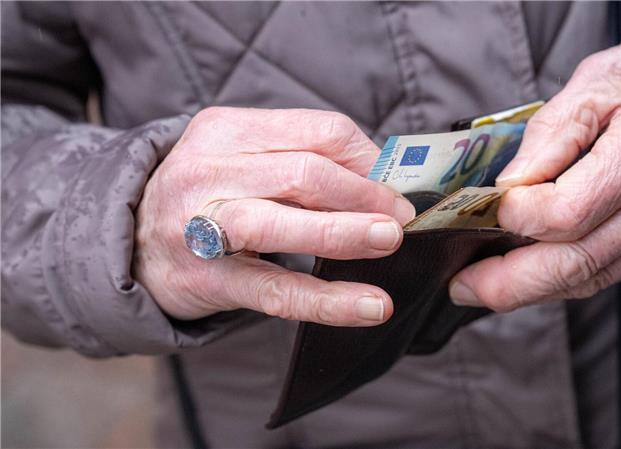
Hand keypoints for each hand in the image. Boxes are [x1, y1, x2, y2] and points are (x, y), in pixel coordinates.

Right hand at [134, 108, 415, 324]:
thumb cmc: (207, 197)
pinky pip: (276, 290)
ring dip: (346, 231)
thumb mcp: (241, 159)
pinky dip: (328, 300)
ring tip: (389, 241)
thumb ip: (301, 159)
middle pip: (304, 173)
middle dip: (364, 194)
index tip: (394, 185)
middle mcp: (206, 171)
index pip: (318, 132)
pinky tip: (369, 306)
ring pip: (282, 223)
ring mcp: (201, 225)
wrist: (127, 243)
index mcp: (225, 130)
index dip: (368, 159)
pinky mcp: (207, 279)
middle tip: (402, 217)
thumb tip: (382, 180)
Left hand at [450, 22, 620, 310]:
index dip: (517, 219)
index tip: (486, 208)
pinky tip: (528, 271)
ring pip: (590, 278)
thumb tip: (506, 190)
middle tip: (461, 285)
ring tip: (482, 284)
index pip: (568, 214)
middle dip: (509, 284)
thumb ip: (548, 136)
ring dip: (530, 288)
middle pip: (577, 264)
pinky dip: (562, 277)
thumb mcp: (595, 81)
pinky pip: (608, 272)